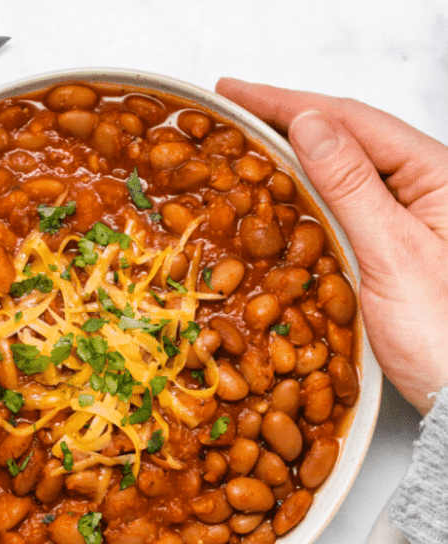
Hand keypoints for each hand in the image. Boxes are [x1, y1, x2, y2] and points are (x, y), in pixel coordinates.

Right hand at [216, 79, 447, 414]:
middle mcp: (423, 186)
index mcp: (436, 173)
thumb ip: (350, 185)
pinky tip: (282, 187)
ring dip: (294, 151)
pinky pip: (344, 202)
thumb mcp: (392, 253)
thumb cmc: (444, 332)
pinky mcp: (391, 243)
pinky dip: (306, 190)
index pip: (351, 121)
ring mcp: (407, 215)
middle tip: (233, 109)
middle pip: (347, 136)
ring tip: (249, 140)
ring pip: (342, 168)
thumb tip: (308, 124)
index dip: (288, 102)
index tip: (237, 93)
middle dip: (288, 119)